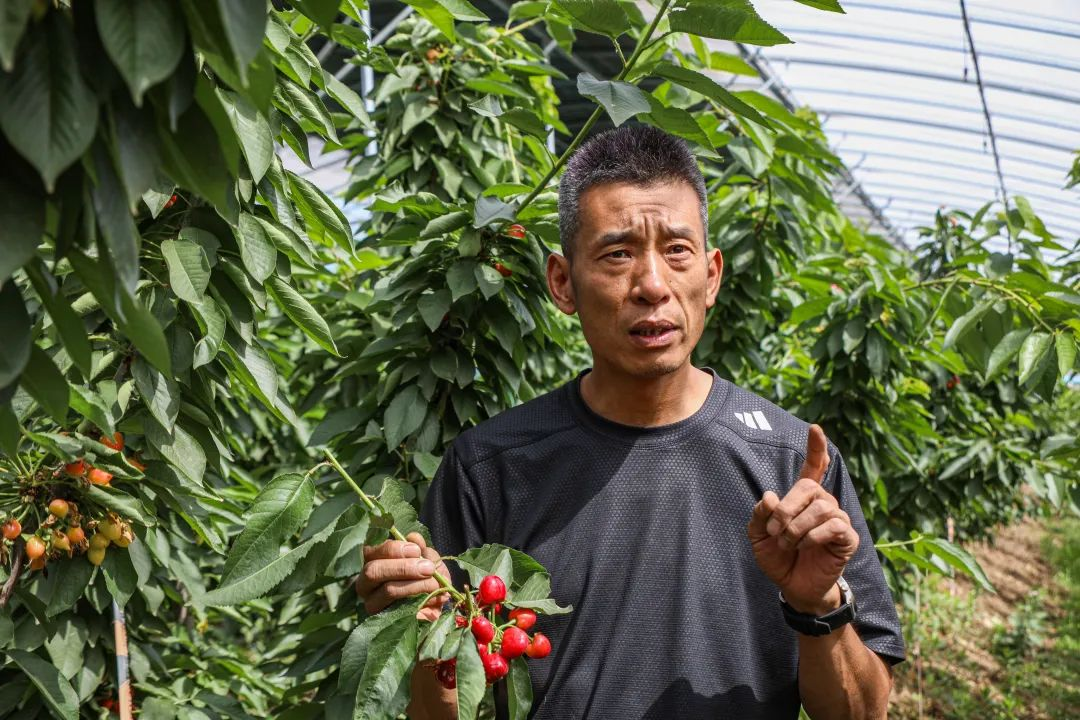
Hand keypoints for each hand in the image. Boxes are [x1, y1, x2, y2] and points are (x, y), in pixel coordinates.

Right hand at [357, 532, 450, 620]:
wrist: (436, 608)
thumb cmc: (427, 579)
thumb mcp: (428, 561)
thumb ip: (422, 550)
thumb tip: (413, 537)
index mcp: (372, 564)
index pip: (369, 552)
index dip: (392, 548)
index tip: (416, 549)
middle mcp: (365, 585)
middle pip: (372, 571)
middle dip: (402, 567)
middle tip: (427, 568)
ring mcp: (372, 605)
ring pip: (387, 590)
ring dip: (415, 584)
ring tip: (434, 583)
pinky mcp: (384, 622)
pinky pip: (400, 609)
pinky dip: (421, 600)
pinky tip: (436, 597)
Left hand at [747, 424, 858, 614]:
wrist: (793, 587)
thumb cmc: (778, 557)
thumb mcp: (758, 536)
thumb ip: (759, 515)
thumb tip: (771, 496)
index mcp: (803, 499)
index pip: (814, 467)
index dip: (816, 448)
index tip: (815, 428)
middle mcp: (823, 504)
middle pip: (809, 487)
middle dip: (786, 509)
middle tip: (774, 532)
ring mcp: (838, 520)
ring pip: (821, 507)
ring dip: (797, 527)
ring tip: (788, 543)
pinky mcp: (847, 538)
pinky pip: (835, 525)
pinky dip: (813, 536)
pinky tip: (805, 546)